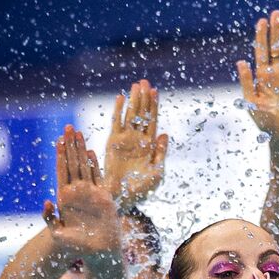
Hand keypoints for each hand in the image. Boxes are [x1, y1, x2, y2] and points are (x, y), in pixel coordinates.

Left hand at [46, 125, 121, 256]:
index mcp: (64, 197)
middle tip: (68, 127)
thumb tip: (46, 201)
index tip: (58, 139)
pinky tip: (91, 152)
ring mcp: (90, 193)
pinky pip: (99, 176)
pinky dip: (95, 164)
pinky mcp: (104, 197)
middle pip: (72, 163)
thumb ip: (49, 218)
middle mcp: (76, 192)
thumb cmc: (77, 245)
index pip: (61, 170)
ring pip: (84, 166)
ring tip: (78, 132)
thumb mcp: (57, 233)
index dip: (60, 155)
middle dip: (70, 145)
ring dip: (81, 149)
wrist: (98, 251)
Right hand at [103, 79, 167, 204]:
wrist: (123, 197)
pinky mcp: (113, 142)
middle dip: (143, 99)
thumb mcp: (157, 172)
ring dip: (133, 100)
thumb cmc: (141, 189)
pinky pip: (116, 122)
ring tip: (136, 85)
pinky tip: (121, 98)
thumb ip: (161, 153)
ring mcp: (125, 140)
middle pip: (142, 114)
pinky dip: (118, 110)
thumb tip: (165, 134)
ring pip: (130, 115)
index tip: (156, 91)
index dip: (154, 107)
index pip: (153, 121)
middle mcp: (138, 140)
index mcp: (150, 146)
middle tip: (145, 81)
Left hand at [237, 10, 278, 137]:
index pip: (261, 51)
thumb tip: (241, 61)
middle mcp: (275, 72)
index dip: (261, 36)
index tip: (261, 21)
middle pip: (275, 46)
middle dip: (275, 30)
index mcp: (261, 76)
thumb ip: (246, 81)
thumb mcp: (250, 100)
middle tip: (276, 14)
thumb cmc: (265, 120)